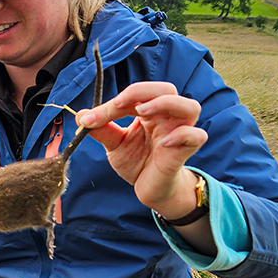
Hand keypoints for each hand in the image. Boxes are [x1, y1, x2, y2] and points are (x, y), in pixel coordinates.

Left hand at [76, 82, 207, 218]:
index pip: (138, 95)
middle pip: (168, 89)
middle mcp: (168, 117)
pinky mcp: (186, 150)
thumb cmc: (137, 161)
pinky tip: (162, 143)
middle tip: (121, 104)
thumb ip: (101, 130)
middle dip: (143, 92)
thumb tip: (81, 116)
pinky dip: (182, 135)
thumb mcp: (115, 144)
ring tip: (142, 113)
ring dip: (165, 104)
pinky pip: (196, 136)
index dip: (117, 101)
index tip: (92, 117)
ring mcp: (180, 133)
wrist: (150, 188)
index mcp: (150, 111)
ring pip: (190, 106)